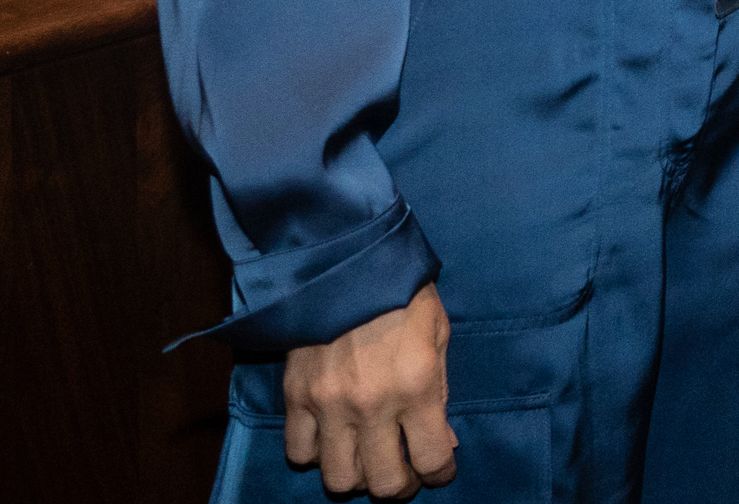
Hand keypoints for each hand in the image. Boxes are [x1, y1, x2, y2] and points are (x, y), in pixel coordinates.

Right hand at [282, 282, 457, 497]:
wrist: (346, 257)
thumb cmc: (404, 292)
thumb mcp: (439, 334)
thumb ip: (441, 393)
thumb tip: (443, 443)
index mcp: (417, 385)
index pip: (432, 460)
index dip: (440, 474)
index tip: (440, 470)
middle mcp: (372, 403)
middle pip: (382, 483)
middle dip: (399, 485)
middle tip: (404, 471)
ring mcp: (328, 403)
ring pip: (337, 478)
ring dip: (356, 475)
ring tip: (367, 457)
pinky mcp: (295, 396)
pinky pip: (299, 451)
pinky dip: (317, 453)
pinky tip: (332, 436)